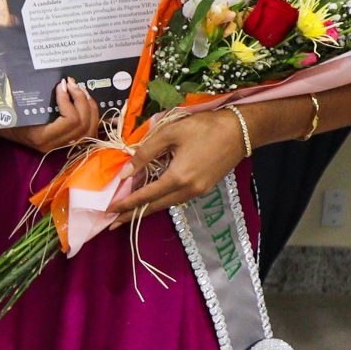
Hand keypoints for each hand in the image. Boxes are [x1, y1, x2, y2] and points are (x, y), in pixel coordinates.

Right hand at [0, 78, 104, 154]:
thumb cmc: (4, 115)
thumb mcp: (14, 107)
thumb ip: (34, 98)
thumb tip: (57, 81)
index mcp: (42, 137)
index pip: (70, 120)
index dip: (70, 100)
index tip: (61, 84)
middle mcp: (54, 145)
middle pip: (83, 124)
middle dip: (82, 99)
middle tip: (72, 83)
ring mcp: (60, 145)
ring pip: (90, 129)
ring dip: (89, 107)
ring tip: (80, 90)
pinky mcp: (65, 142)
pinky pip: (87, 131)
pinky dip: (91, 115)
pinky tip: (85, 100)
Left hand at [108, 107, 248, 219]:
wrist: (241, 130)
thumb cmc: (205, 127)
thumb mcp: (170, 134)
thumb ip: (145, 153)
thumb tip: (124, 172)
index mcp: (178, 177)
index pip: (146, 196)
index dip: (126, 204)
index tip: (109, 211)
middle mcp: (188, 190)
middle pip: (155, 207)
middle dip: (132, 215)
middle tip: (112, 223)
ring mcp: (198, 192)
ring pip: (166, 204)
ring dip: (146, 209)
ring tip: (128, 213)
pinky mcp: (204, 188)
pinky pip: (177, 198)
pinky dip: (161, 201)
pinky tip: (151, 198)